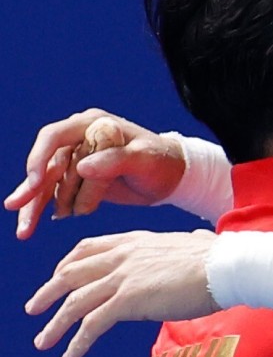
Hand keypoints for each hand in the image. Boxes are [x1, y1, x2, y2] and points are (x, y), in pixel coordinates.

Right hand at [5, 108, 185, 238]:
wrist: (171, 175)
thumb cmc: (161, 161)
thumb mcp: (145, 159)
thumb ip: (116, 161)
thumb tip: (82, 168)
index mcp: (92, 125)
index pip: (55, 136)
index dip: (40, 157)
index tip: (35, 181)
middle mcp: (78, 139)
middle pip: (45, 162)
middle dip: (31, 187)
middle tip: (16, 206)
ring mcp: (75, 159)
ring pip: (46, 182)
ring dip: (33, 205)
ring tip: (24, 231)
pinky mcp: (77, 179)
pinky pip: (55, 194)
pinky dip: (43, 209)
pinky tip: (31, 226)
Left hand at [26, 229, 219, 356]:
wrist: (226, 266)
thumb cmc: (218, 258)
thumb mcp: (193, 244)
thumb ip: (187, 243)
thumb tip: (200, 240)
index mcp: (134, 241)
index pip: (88, 249)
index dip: (67, 265)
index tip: (59, 278)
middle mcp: (122, 256)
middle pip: (70, 273)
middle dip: (48, 292)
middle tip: (34, 308)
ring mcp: (122, 277)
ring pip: (74, 302)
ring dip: (55, 324)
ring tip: (43, 340)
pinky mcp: (128, 300)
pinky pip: (91, 324)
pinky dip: (76, 343)